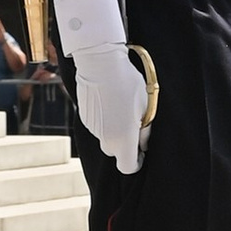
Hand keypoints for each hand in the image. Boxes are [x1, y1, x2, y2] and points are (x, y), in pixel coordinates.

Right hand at [72, 43, 148, 173]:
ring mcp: (93, 129)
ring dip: (114, 130)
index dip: (137, 162)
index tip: (142, 148)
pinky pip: (98, 127)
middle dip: (125, 144)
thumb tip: (142, 143)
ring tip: (121, 107)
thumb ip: (145, 131)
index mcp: (123, 140)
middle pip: (116, 153)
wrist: (99, 62)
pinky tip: (109, 101)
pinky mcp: (84, 118)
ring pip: (106, 138)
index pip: (128, 167)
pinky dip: (104, 121)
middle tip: (134, 123)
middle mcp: (105, 139)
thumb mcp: (146, 107)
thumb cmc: (128, 84)